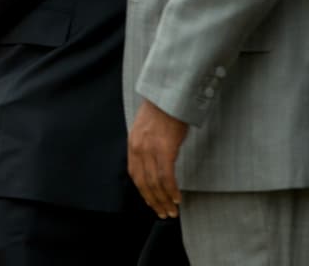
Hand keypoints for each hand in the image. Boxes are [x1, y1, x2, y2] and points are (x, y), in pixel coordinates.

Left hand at [128, 99, 186, 218]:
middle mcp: (138, 149)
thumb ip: (146, 146)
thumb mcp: (146, 128)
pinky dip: (171, 190)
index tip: (151, 202)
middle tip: (162, 213)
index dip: (143, 192)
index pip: (135, 175)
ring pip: (155, 183)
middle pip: (144, 183)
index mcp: (132, 144)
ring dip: (164, 200)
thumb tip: (154, 163)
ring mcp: (151, 149)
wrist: (169, 94)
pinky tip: (176, 198)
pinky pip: (167, 176)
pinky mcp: (165, 149)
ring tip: (171, 211)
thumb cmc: (162, 110)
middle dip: (154, 201)